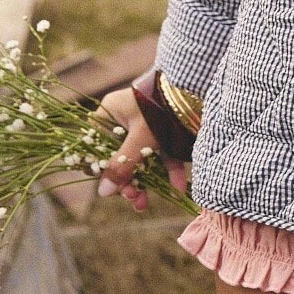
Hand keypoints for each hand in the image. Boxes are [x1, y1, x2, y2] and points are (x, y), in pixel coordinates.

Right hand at [96, 84, 189, 210]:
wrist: (196, 89)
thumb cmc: (160, 109)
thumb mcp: (139, 139)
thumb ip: (122, 166)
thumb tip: (103, 193)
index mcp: (110, 113)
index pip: (97, 145)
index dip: (101, 169)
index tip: (108, 188)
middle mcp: (126, 119)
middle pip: (120, 157)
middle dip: (127, 181)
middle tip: (133, 199)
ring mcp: (147, 125)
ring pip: (142, 159)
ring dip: (144, 182)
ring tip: (144, 204)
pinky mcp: (167, 130)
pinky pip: (163, 153)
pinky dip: (168, 170)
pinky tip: (177, 188)